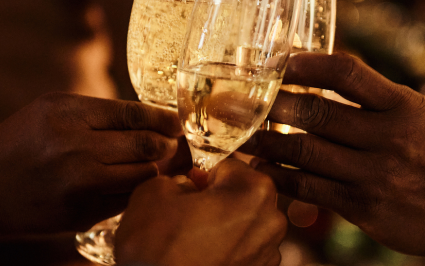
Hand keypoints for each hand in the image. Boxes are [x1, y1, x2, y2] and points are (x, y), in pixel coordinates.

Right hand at [0, 92, 189, 235]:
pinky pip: (126, 200)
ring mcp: (78, 186)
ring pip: (143, 176)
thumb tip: (155, 118)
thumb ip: (100, 112)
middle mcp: (74, 150)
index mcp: (67, 116)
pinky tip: (134, 182)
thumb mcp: (51, 110)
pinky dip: (136, 190)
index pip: (135, 115)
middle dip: (167, 145)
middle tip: (173, 143)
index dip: (164, 119)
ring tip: (157, 162)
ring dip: (156, 169)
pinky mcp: (82, 214)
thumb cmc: (21, 142)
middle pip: (146, 146)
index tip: (176, 122)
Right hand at [114, 160, 285, 265]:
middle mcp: (272, 222)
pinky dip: (225, 252)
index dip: (203, 174)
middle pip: (241, 197)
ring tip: (189, 240)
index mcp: (255, 190)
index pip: (228, 166)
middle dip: (216, 201)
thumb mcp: (153, 193)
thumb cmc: (158, 251)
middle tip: (185, 213)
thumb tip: (184, 186)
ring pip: (242, 226)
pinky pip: (242, 252)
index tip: (189, 185)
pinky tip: (198, 257)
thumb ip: (176, 179)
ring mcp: (268, 253)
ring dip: (221, 227)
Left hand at [238, 53, 424, 258]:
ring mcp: (375, 173)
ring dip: (268, 140)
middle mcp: (390, 136)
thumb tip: (314, 72)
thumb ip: (371, 97)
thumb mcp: (414, 116)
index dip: (307, 63)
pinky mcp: (362, 206)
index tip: (279, 61)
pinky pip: (308, 186)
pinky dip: (279, 175)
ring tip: (246, 134)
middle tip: (245, 98)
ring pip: (305, 150)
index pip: (348, 72)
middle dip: (274, 103)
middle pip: (317, 112)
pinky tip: (264, 167)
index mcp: (403, 105)